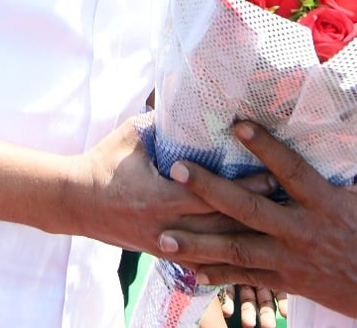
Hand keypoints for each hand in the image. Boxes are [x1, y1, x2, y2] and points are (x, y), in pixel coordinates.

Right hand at [64, 117, 275, 252]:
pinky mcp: (160, 253)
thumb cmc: (104, 162)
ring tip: (275, 223)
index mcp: (157, 196)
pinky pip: (197, 258)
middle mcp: (163, 226)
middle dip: (253, 213)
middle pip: (217, 225)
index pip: (209, 195)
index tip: (271, 176)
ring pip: (211, 247)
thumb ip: (164, 122)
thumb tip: (194, 98)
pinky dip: (222, 255)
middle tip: (284, 199)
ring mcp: (161, 244)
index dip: (242, 189)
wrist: (73, 202)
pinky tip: (246, 252)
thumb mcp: (133, 135)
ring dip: (244, 235)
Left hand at [156, 121, 356, 327]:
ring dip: (198, 243)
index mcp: (326, 203)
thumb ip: (356, 156)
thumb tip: (344, 117)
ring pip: (237, 251)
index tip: (236, 125)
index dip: (264, 146)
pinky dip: (217, 275)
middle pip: (248, 210)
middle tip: (178, 172)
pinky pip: (247, 279)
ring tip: (162, 237)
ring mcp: (292, 260)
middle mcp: (303, 231)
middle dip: (209, 190)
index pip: (289, 170)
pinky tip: (189, 272)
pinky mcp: (289, 283)